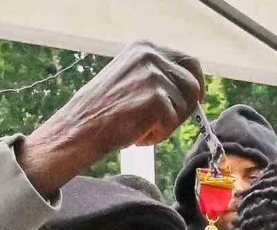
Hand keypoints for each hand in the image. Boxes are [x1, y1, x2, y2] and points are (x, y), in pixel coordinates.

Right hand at [19, 42, 203, 193]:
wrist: (80, 128)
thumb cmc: (101, 110)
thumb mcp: (130, 77)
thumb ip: (156, 75)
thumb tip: (188, 88)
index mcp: (145, 48)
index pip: (189, 62)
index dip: (195, 84)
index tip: (193, 101)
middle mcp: (151, 56)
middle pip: (193, 85)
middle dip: (185, 107)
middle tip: (165, 122)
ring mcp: (154, 76)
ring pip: (186, 106)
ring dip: (168, 123)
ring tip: (142, 126)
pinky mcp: (157, 99)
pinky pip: (172, 123)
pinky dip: (158, 135)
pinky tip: (137, 133)